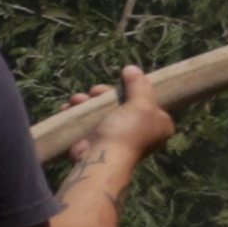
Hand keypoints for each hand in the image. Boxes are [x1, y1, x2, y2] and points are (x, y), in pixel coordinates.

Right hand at [70, 61, 178, 177]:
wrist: (102, 157)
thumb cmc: (127, 131)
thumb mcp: (140, 103)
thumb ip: (139, 84)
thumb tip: (132, 69)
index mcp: (159, 124)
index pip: (150, 101)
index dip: (136, 89)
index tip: (122, 81)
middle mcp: (140, 130)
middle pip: (121, 102)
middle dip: (103, 94)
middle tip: (94, 91)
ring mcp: (117, 135)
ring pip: (102, 109)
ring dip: (87, 101)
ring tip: (77, 100)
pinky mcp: (97, 138)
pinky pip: (87, 120)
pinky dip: (78, 112)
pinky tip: (68, 108)